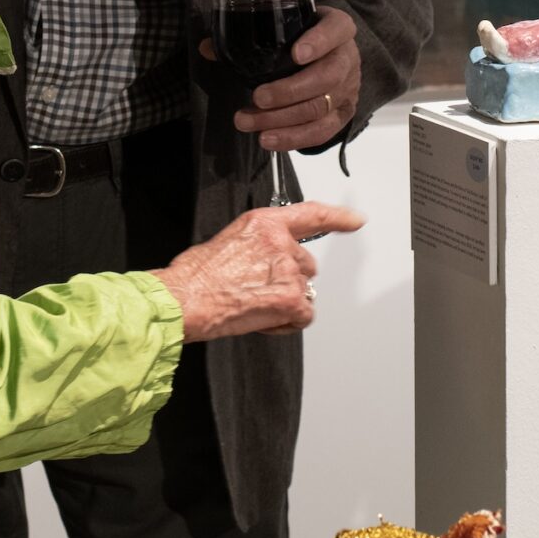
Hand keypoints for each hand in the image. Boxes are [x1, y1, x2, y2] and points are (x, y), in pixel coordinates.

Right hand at [151, 203, 365, 340]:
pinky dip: (286, 323)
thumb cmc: (196, 276)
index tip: (354, 220)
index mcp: (263, 224)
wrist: (184, 299)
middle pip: (306, 265)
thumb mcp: (227, 241)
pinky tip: (262, 319)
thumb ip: (257, 245)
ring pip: (304, 291)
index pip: (311, 214)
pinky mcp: (290, 299)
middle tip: (258, 289)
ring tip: (253, 304)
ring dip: (285, 302)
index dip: (338, 217)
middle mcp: (280, 243)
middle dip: (289, 279)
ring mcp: (288, 271)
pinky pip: (303, 316)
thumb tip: (263, 260)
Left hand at [225, 7, 359, 150]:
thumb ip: (249, 35)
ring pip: (320, 108)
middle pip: (326, 77)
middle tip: (257, 98)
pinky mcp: (344, 114)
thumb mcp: (285, 28)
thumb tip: (207, 48)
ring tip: (248, 123)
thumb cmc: (303, 39)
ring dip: (282, 120)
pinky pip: (323, 131)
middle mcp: (348, 58)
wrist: (332, 57)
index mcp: (338, 28)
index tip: (295, 54)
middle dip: (289, 91)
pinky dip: (294, 138)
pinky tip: (268, 140)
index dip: (318, 42)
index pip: (335, 29)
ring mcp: (349, 89)